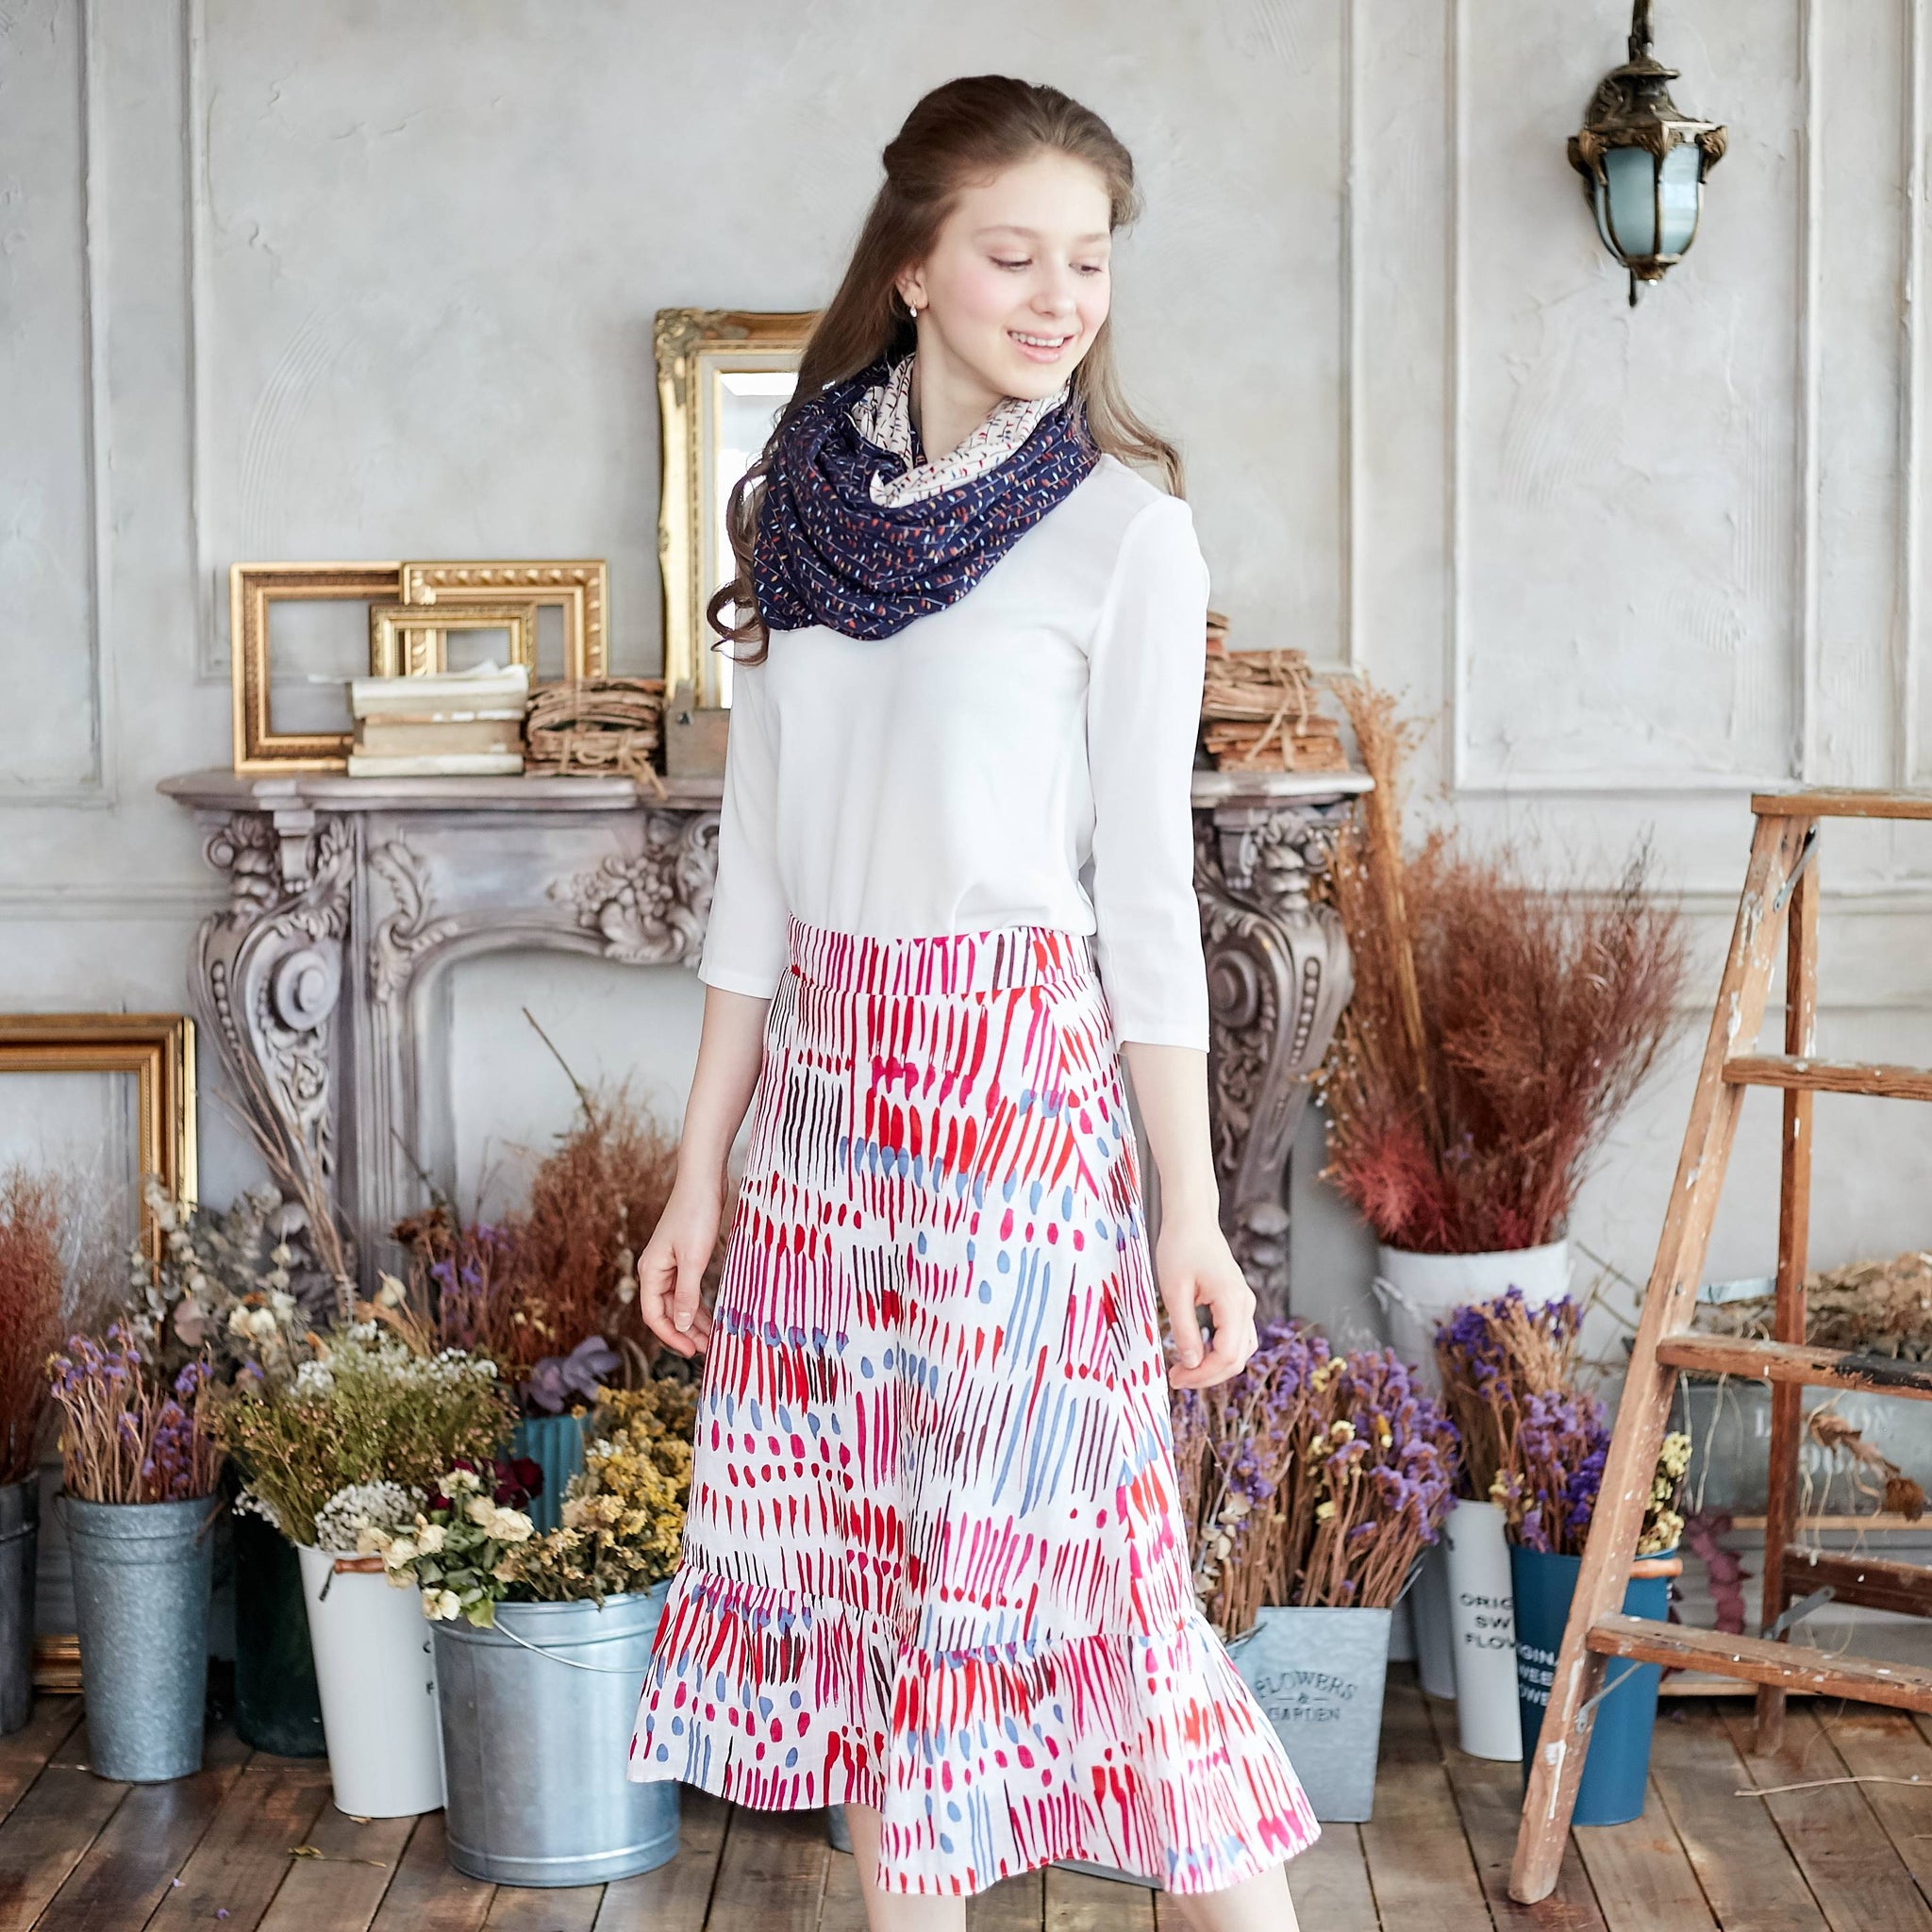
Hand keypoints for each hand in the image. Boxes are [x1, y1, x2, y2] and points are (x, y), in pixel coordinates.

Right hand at [635, 1178, 722, 1357]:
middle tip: (708, 1350)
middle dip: (685, 1332)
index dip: (671, 1336)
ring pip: (679, 1302)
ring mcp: (669, 1263)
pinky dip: (699, 1304)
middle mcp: (656, 1270)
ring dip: (694, 1321)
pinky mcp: (684, 1256)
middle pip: (666, 1311)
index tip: (692, 1352)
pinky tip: (714, 1315)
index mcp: (651, 1271)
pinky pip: (688, 1289)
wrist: (703, 1180)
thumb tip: (682, 1326)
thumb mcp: (693, 1258)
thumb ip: (687, 1294)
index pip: (653, 1315)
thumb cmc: (696, 1214)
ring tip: (714, 1338)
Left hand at [1156, 1213, 1256, 1389]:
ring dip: (1215, 1366)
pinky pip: (1236, 1337)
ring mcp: (1244, 1303)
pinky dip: (1220, 1352)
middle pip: (1238, 1358)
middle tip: (1175, 1379)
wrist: (1192, 1218)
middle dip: (1207, 1375)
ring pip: (1241, 1350)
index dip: (1202, 1374)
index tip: (1175, 1378)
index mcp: (1233, 1302)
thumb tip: (1190, 1363)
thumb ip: (1184, 1328)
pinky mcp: (1237, 1301)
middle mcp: (1246, 1305)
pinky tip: (1197, 1354)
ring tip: (1185, 1371)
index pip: (1228, 1355)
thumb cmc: (1180, 1247)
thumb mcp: (1174, 1290)